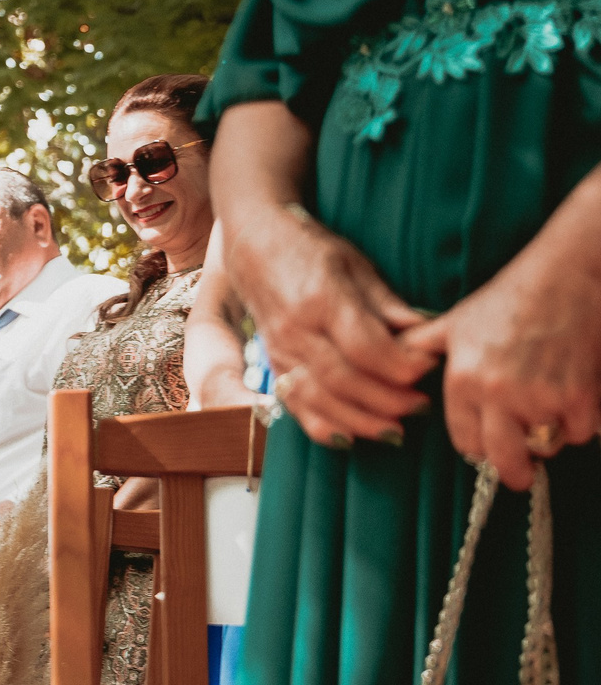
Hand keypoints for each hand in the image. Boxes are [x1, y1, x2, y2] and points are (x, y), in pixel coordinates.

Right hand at [227, 203, 433, 445]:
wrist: (254, 244)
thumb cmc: (311, 249)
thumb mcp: (356, 265)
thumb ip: (388, 304)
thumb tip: (427, 333)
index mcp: (322, 299)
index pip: (366, 347)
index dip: (402, 365)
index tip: (430, 367)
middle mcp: (296, 330)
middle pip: (345, 380)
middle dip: (388, 400)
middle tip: (422, 406)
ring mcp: (279, 350)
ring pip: (320, 400)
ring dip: (360, 421)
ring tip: (395, 431)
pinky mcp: (272, 364)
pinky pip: (296, 406)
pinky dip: (322, 427)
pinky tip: (350, 439)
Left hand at [406, 235, 600, 488]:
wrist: (566, 275)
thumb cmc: (508, 298)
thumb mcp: (453, 324)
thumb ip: (419, 350)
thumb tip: (393, 363)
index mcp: (463, 381)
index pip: (466, 443)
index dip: (479, 449)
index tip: (490, 447)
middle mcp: (497, 394)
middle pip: (504, 461)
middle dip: (513, 471)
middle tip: (521, 472)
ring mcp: (540, 395)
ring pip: (546, 446)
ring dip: (551, 437)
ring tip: (550, 414)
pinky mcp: (579, 393)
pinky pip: (581, 432)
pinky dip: (582, 422)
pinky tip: (576, 401)